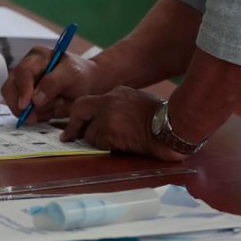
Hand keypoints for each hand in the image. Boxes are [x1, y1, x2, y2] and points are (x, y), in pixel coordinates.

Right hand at [1, 47, 98, 124]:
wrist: (88, 85)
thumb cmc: (80, 74)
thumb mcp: (72, 74)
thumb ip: (53, 83)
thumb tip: (35, 99)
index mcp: (36, 57)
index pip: (22, 72)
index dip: (22, 89)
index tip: (26, 105)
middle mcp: (26, 70)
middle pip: (9, 88)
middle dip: (21, 105)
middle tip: (33, 117)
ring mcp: (25, 86)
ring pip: (15, 103)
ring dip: (34, 111)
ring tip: (56, 106)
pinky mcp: (27, 100)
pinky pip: (24, 113)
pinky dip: (38, 116)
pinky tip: (52, 110)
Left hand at [62, 87, 187, 160]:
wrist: (171, 127)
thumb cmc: (163, 118)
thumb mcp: (138, 102)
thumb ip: (120, 106)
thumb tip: (110, 119)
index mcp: (117, 93)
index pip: (89, 101)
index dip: (81, 114)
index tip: (75, 125)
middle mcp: (109, 101)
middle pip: (80, 109)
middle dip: (74, 125)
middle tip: (69, 137)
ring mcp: (107, 116)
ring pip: (89, 133)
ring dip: (97, 141)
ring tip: (117, 142)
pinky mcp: (109, 132)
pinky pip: (98, 144)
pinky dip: (105, 148)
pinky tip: (121, 146)